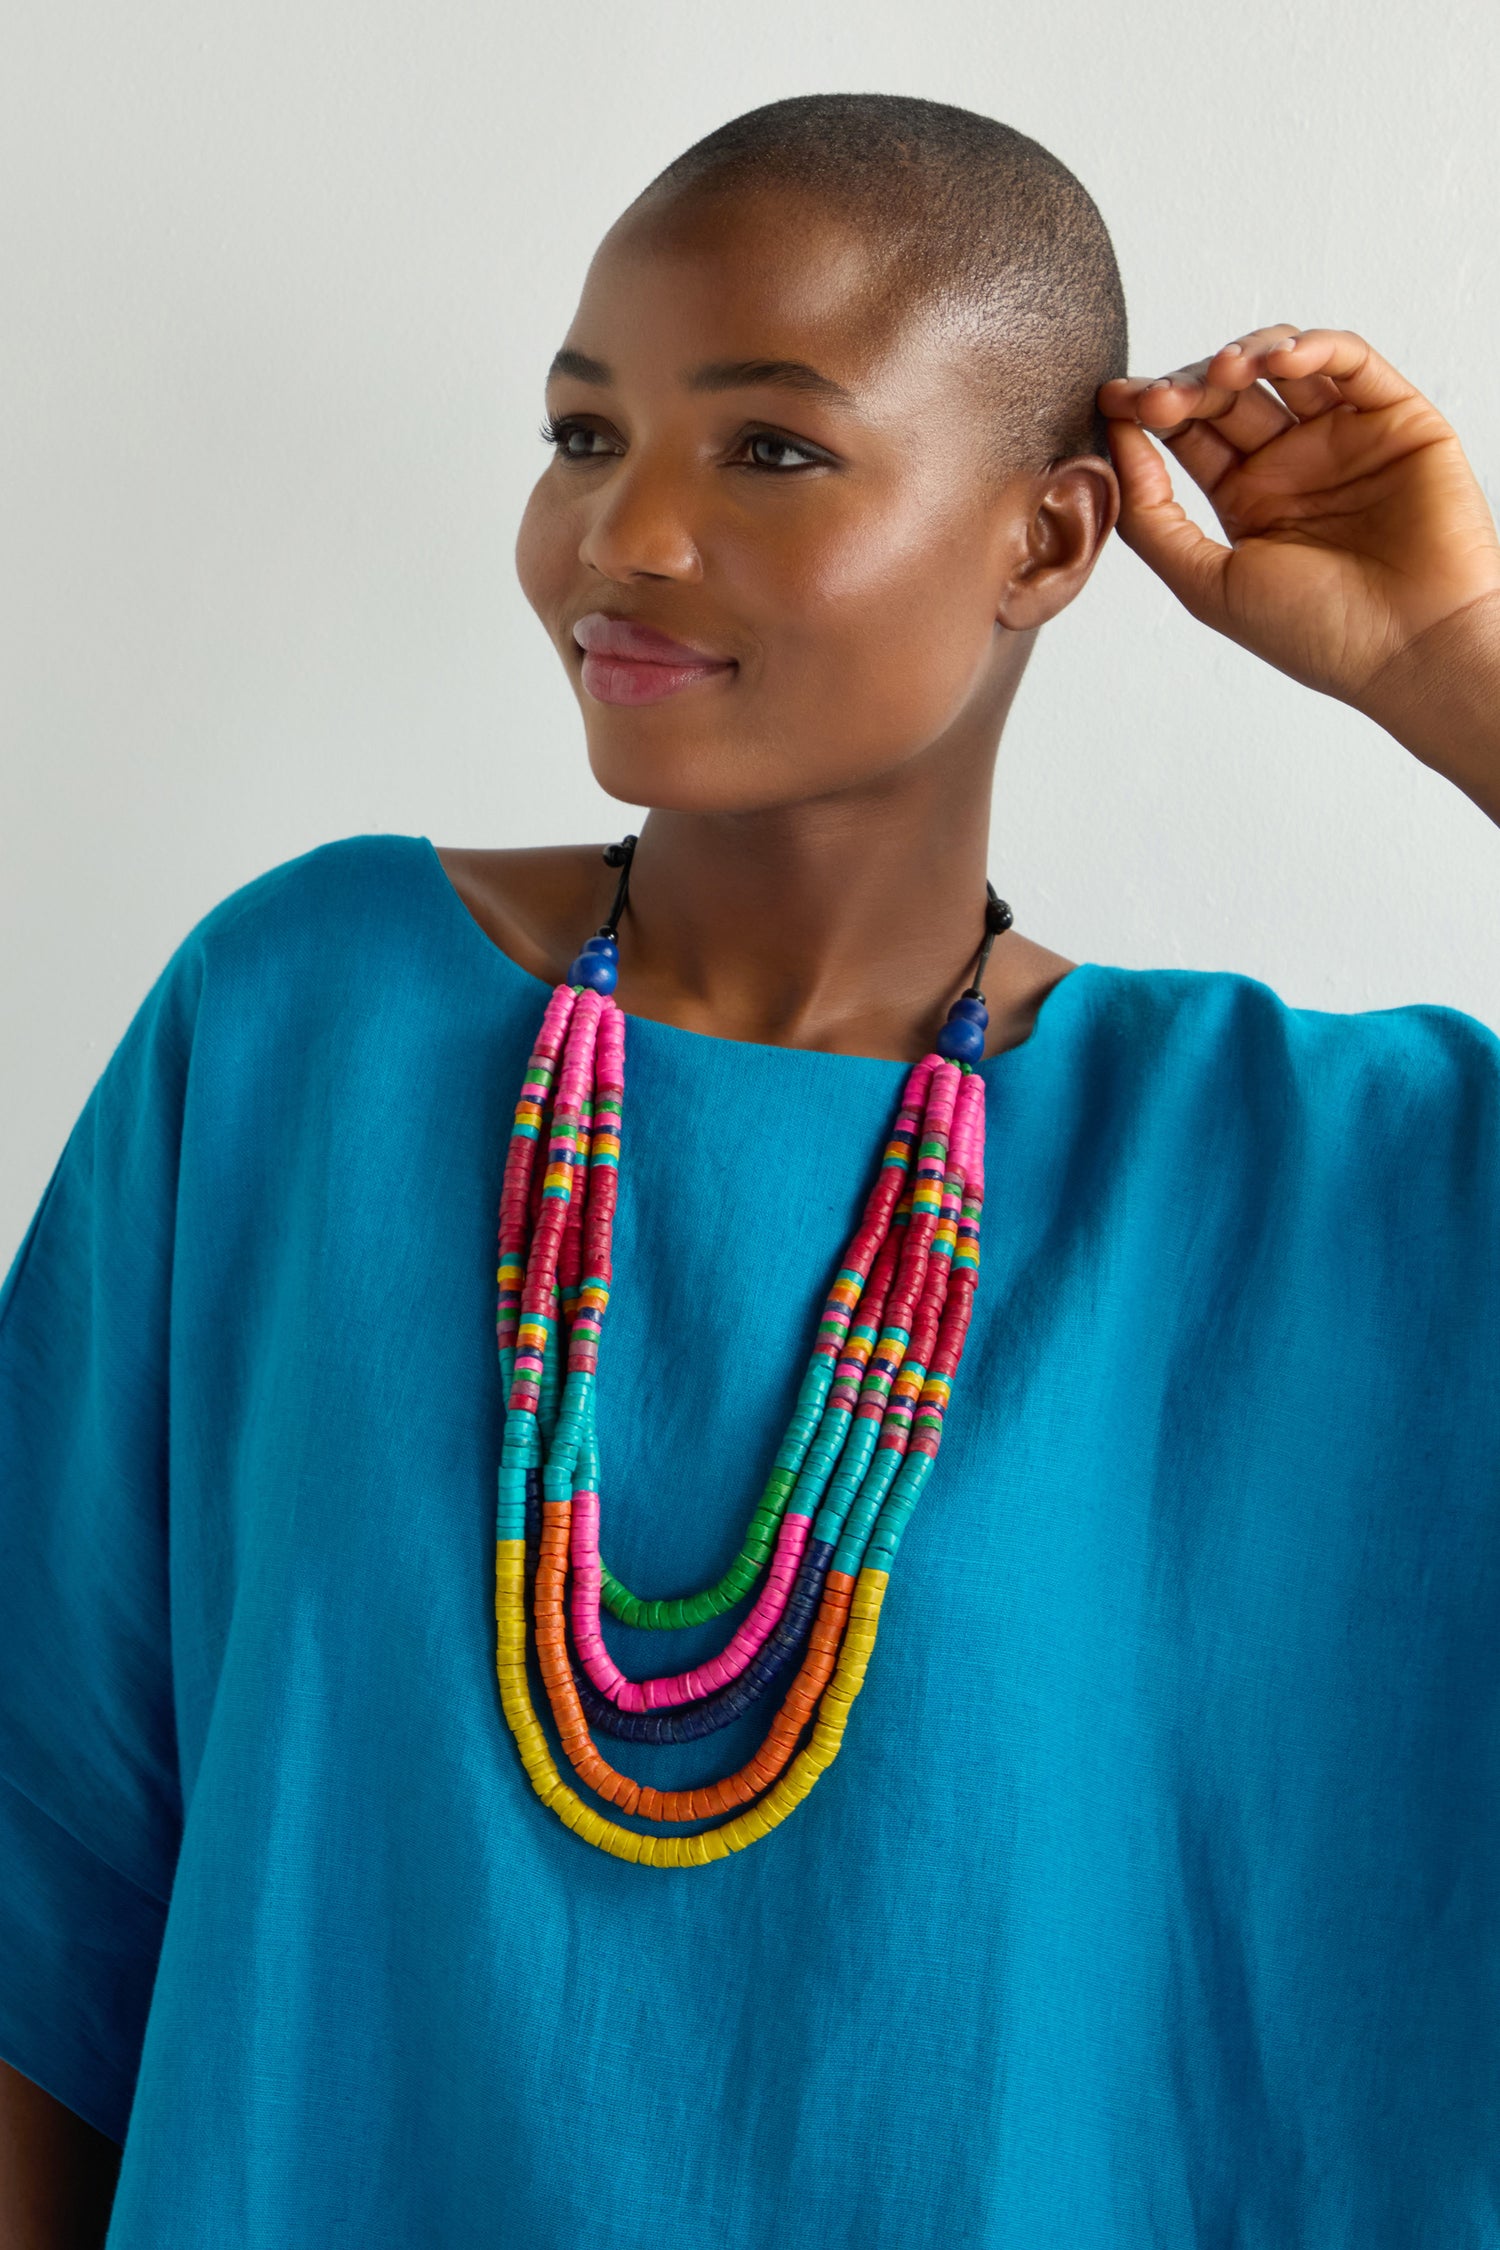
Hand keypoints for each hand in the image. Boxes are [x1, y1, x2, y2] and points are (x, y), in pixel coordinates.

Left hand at [1098, 328, 1499, 771]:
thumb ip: (1152, 520)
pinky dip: (1311, 347)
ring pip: (1284, 364)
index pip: (1189, 434)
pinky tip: (1276, 361)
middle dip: (1188, 385)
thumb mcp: (1208, 584)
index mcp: (1248, 501)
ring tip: (1222, 374)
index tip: (1113, 401)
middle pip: (1227, 393)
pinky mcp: (1395, 417)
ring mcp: (1343, 437)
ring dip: (1244, 356)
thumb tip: (1114, 447)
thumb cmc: (1319, 634)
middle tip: (1159, 398)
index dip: (1150, 411)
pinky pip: (1349, 361)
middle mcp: (1293, 463)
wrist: (1413, 649)